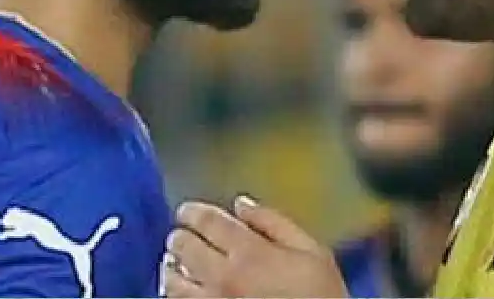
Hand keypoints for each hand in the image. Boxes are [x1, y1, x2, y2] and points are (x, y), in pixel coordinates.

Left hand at [161, 195, 348, 297]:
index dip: (192, 212)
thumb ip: (275, 224)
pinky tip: (180, 290)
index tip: (187, 211)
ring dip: (171, 266)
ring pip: (172, 281)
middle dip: (180, 237)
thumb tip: (242, 204)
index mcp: (250, 253)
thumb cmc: (322, 297)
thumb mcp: (313, 253)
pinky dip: (174, 293)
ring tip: (173, 262)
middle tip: (183, 235)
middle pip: (183, 247)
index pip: (207, 222)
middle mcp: (223, 277)